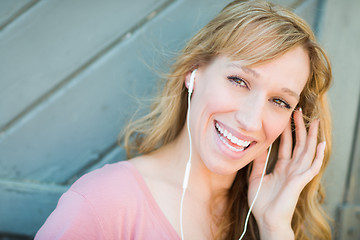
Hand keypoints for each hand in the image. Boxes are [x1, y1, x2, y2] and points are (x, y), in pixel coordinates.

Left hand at [248, 109, 325, 238]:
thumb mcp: (256, 176)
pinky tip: (320, 144)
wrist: (266, 219)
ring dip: (311, 136)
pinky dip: (317, 156)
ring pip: (307, 151)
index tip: (287, 117)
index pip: (287, 145)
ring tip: (314, 122)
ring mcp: (297, 174)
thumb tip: (258, 146)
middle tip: (300, 111)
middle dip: (300, 128)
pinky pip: (312, 167)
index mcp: (282, 167)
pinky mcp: (300, 182)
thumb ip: (259, 162)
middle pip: (299, 144)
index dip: (287, 131)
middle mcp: (292, 169)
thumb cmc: (262, 201)